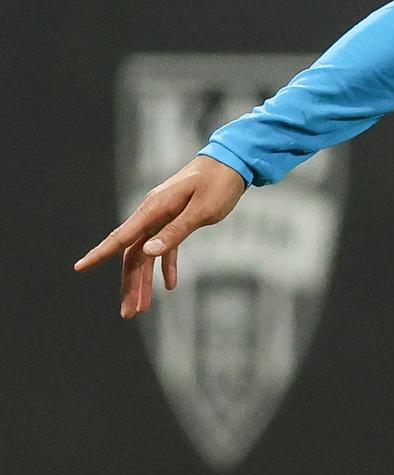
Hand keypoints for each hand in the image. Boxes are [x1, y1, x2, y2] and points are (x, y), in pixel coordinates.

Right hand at [75, 155, 245, 317]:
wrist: (233, 162)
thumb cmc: (219, 183)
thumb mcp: (202, 210)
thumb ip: (176, 231)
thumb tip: (147, 252)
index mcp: (154, 209)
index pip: (122, 237)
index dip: (100, 253)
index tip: (80, 268)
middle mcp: (152, 214)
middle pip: (133, 254)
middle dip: (129, 284)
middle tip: (128, 313)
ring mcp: (163, 217)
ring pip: (146, 254)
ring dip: (144, 281)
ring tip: (141, 308)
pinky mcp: (176, 219)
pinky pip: (165, 247)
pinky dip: (165, 266)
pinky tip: (169, 285)